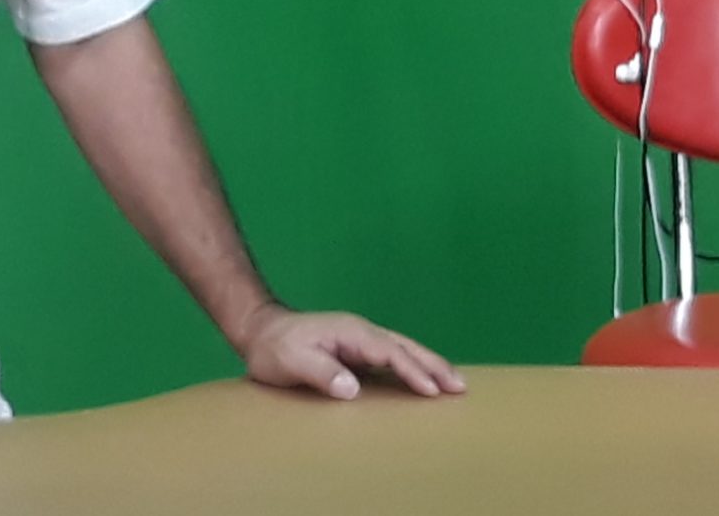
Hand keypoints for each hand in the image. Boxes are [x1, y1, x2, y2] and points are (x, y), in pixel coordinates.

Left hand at [235, 304, 464, 400]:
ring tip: (454, 384)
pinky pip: (392, 357)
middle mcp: (360, 332)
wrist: (259, 329)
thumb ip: (320, 372)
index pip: (389, 352)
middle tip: (460, 386)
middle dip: (433, 365)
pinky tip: (424, 381)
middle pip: (404, 346)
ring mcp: (360, 340)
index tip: (431, 389)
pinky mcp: (356, 350)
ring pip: (402, 350)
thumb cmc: (273, 347)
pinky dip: (412, 367)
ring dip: (428, 365)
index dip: (411, 371)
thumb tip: (352, 388)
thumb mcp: (290, 361)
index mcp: (350, 332)